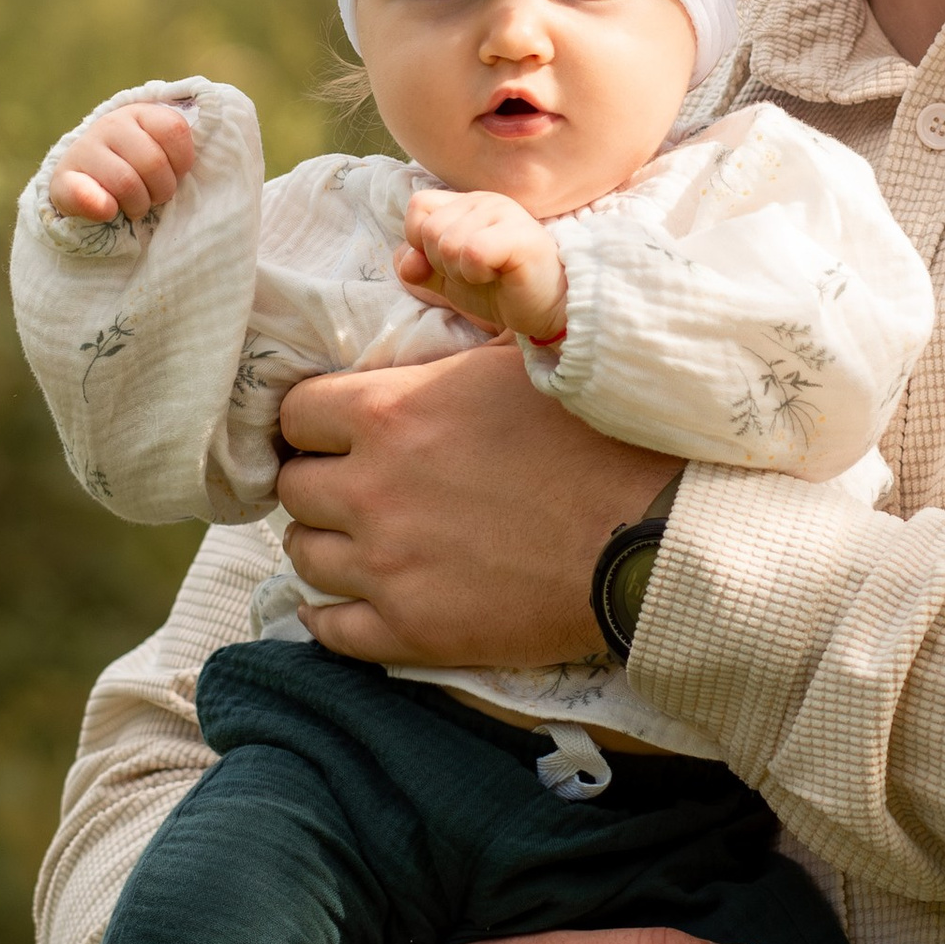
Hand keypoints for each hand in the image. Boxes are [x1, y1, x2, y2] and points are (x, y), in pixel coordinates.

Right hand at [47, 97, 194, 224]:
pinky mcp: (62, 178)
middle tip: (154, 196)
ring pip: (127, 183)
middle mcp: (110, 124)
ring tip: (136, 206)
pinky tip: (109, 211)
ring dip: (139, 205)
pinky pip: (88, 196)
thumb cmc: (134, 166)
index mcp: (139, 112)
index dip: (182, 162)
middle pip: (153, 162)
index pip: (174, 130)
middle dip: (162, 190)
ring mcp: (84, 148)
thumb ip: (178, 149)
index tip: (174, 173)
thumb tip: (184, 166)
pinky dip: (104, 208)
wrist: (83, 180)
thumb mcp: (158, 150)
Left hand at [276, 342, 673, 665]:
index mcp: (391, 412)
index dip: (314, 421)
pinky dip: (332, 615)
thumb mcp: (519, 360)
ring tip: (359, 540)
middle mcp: (372, 487)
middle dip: (318, 481)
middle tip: (353, 486)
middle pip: (293, 486)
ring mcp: (386, 565)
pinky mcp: (411, 630)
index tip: (335, 431)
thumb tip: (420, 313)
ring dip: (325, 544)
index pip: (295, 412)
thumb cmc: (596, 437)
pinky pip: (331, 629)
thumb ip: (449, 348)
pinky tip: (351, 602)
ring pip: (303, 555)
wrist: (651, 535)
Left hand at [398, 188, 568, 343]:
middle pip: (429, 229)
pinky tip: (498, 275)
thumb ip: (420, 267)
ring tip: (489, 274)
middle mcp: (484, 200)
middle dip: (442, 264)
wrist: (549, 309)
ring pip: (447, 243)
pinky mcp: (518, 235)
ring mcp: (504, 213)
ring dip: (461, 273)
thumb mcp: (449, 279)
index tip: (449, 263)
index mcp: (466, 203)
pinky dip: (476, 274)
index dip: (420, 242)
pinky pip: (471, 252)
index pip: (418, 206)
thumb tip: (406, 262)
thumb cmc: (502, 288)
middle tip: (475, 273)